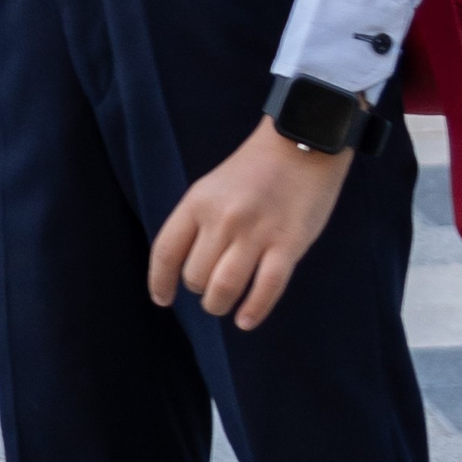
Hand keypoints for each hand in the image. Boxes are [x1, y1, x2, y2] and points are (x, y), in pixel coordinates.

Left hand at [147, 118, 350, 330]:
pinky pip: (265, 289)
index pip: (166, 252)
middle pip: (195, 276)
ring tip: (224, 305)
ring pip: (224, 288)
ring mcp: (256, 232)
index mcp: (198, 202)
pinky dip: (253, 311)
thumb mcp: (213, 187)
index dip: (159, 282)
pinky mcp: (288, 244)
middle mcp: (222, 219)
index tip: (163, 299)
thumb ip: (199, 222)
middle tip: (210, 288)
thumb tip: (184, 267)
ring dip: (219, 305)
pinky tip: (246, 320)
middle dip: (199, 290)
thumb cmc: (256, 168)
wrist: (302, 142)